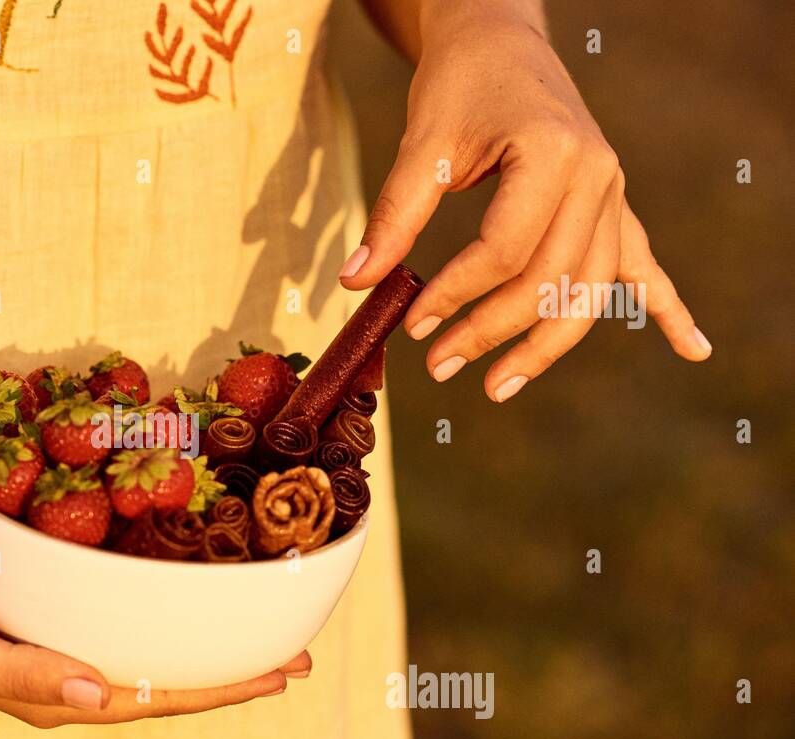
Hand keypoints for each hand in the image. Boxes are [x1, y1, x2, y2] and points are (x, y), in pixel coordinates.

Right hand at [0, 537, 307, 727]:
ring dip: (203, 640)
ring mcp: (61, 643)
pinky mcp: (49, 609)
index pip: (157, 698)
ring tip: (257, 624)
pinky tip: (180, 588)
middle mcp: (69, 675)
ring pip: (148, 647)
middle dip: (231, 670)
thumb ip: (26, 672)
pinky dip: (160, 606)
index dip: (219, 689)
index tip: (279, 674)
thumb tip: (105, 695)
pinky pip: (119, 613)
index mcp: (58, 695)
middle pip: (166, 679)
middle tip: (296, 653)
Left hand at [339, 8, 710, 400]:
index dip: (456, 294)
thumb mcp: (423, 143)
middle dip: (494, 332)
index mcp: (554, 154)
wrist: (500, 41)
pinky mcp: (611, 205)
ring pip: (591, 289)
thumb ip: (395, 215)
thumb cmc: (460, 84)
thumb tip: (355, 282)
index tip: (413, 323)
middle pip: (552, 280)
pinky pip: (642, 265)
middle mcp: (597, 177)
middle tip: (439, 365)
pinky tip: (692, 351)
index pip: (506, 249)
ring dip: (548, 345)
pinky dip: (668, 309)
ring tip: (498, 387)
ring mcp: (612, 194)